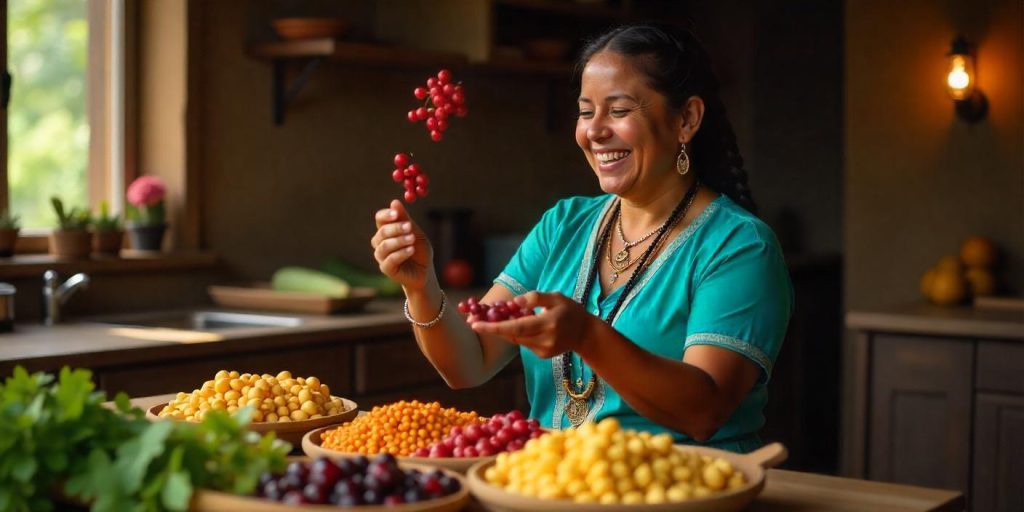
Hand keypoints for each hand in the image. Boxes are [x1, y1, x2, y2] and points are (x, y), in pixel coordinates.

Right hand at [371, 199, 432, 290]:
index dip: (386, 215)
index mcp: (386, 231)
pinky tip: (411, 250)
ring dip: (399, 240)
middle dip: (396, 228)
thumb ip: (405, 219)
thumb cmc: (419, 250)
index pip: (380, 219)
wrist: (425, 272)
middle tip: (409, 227)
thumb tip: (394, 202)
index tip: (396, 213)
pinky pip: (389, 260)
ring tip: (412, 239)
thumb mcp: (415, 232)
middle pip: (382, 231)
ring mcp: (381, 256)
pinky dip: (401, 253)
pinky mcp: (386, 269)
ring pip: (384, 246)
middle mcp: (380, 243)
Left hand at [468, 291, 599, 358]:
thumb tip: (514, 302)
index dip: (494, 327)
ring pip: (515, 339)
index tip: (474, 324)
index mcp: (548, 324)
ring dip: (502, 330)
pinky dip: (515, 333)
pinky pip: (523, 342)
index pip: (516, 327)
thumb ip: (535, 298)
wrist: (586, 334)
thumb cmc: (571, 311)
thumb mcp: (556, 297)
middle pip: (511, 335)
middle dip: (491, 328)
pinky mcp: (542, 355)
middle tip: (472, 319)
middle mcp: (545, 340)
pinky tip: (514, 324)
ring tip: (487, 319)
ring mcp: (543, 350)